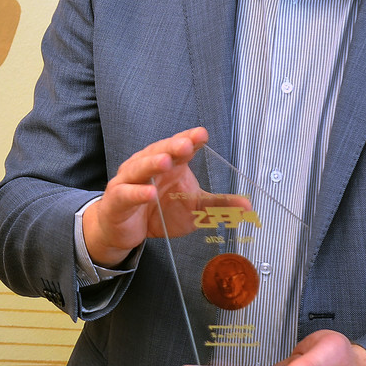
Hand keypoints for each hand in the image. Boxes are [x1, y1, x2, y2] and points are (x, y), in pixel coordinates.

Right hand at [81, 127, 209, 266]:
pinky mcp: (117, 199)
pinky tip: (148, 193)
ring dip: (153, 163)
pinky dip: (137, 193)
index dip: (190, 139)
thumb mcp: (194, 210)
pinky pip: (127, 194)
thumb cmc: (158, 212)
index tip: (202, 134)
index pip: (180, 147)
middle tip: (187, 144)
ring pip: (140, 167)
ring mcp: (130, 180)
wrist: (125, 231)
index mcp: (168, 164)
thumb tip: (248, 207)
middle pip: (160, 151)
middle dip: (173, 146)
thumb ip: (219, 206)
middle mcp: (147, 166)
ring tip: (166, 161)